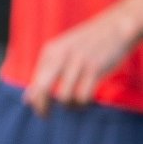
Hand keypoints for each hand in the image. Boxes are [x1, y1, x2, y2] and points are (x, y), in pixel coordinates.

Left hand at [23, 5, 138, 115]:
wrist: (115, 27)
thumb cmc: (87, 43)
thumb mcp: (62, 51)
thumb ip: (45, 72)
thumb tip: (27, 99)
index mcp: (50, 51)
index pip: (35, 82)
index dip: (35, 101)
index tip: (40, 112)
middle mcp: (61, 56)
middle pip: (43, 89)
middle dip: (43, 107)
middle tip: (46, 116)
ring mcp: (77, 62)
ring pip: (64, 96)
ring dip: (69, 106)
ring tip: (75, 104)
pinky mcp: (94, 69)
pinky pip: (83, 96)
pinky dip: (83, 104)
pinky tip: (85, 101)